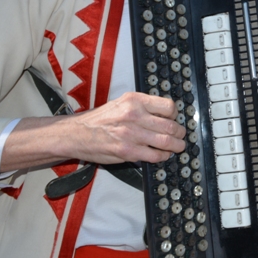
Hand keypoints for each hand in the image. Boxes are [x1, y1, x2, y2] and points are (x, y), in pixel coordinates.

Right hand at [1, 92, 186, 171]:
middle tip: (181, 135)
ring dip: (176, 146)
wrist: (76, 134)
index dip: (175, 115)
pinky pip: (155, 156)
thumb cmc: (100, 119)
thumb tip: (165, 114)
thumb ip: (143, 106)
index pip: (168, 106)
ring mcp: (132, 134)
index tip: (175, 119)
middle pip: (170, 125)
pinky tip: (163, 155)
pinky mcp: (128, 152)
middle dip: (180, 132)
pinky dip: (163, 156)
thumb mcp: (121, 103)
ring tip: (178, 146)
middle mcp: (135, 115)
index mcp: (135, 100)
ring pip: (166, 141)